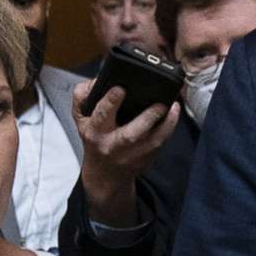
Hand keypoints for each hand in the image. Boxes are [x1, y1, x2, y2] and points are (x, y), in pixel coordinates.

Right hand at [75, 84, 181, 222]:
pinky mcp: (147, 159)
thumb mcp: (81, 119)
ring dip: (166, 125)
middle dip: (146, 118)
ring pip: (152, 141)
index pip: (101, 116)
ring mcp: (132, 154)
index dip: (110, 102)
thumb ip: (82, 97)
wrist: (105, 174)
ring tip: (173, 107)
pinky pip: (161, 144)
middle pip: (130, 134)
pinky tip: (173, 116)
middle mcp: (114, 145)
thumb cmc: (95, 140)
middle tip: (159, 104)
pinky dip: (169, 130)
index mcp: (95, 132)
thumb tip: (96, 81)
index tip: (121, 88)